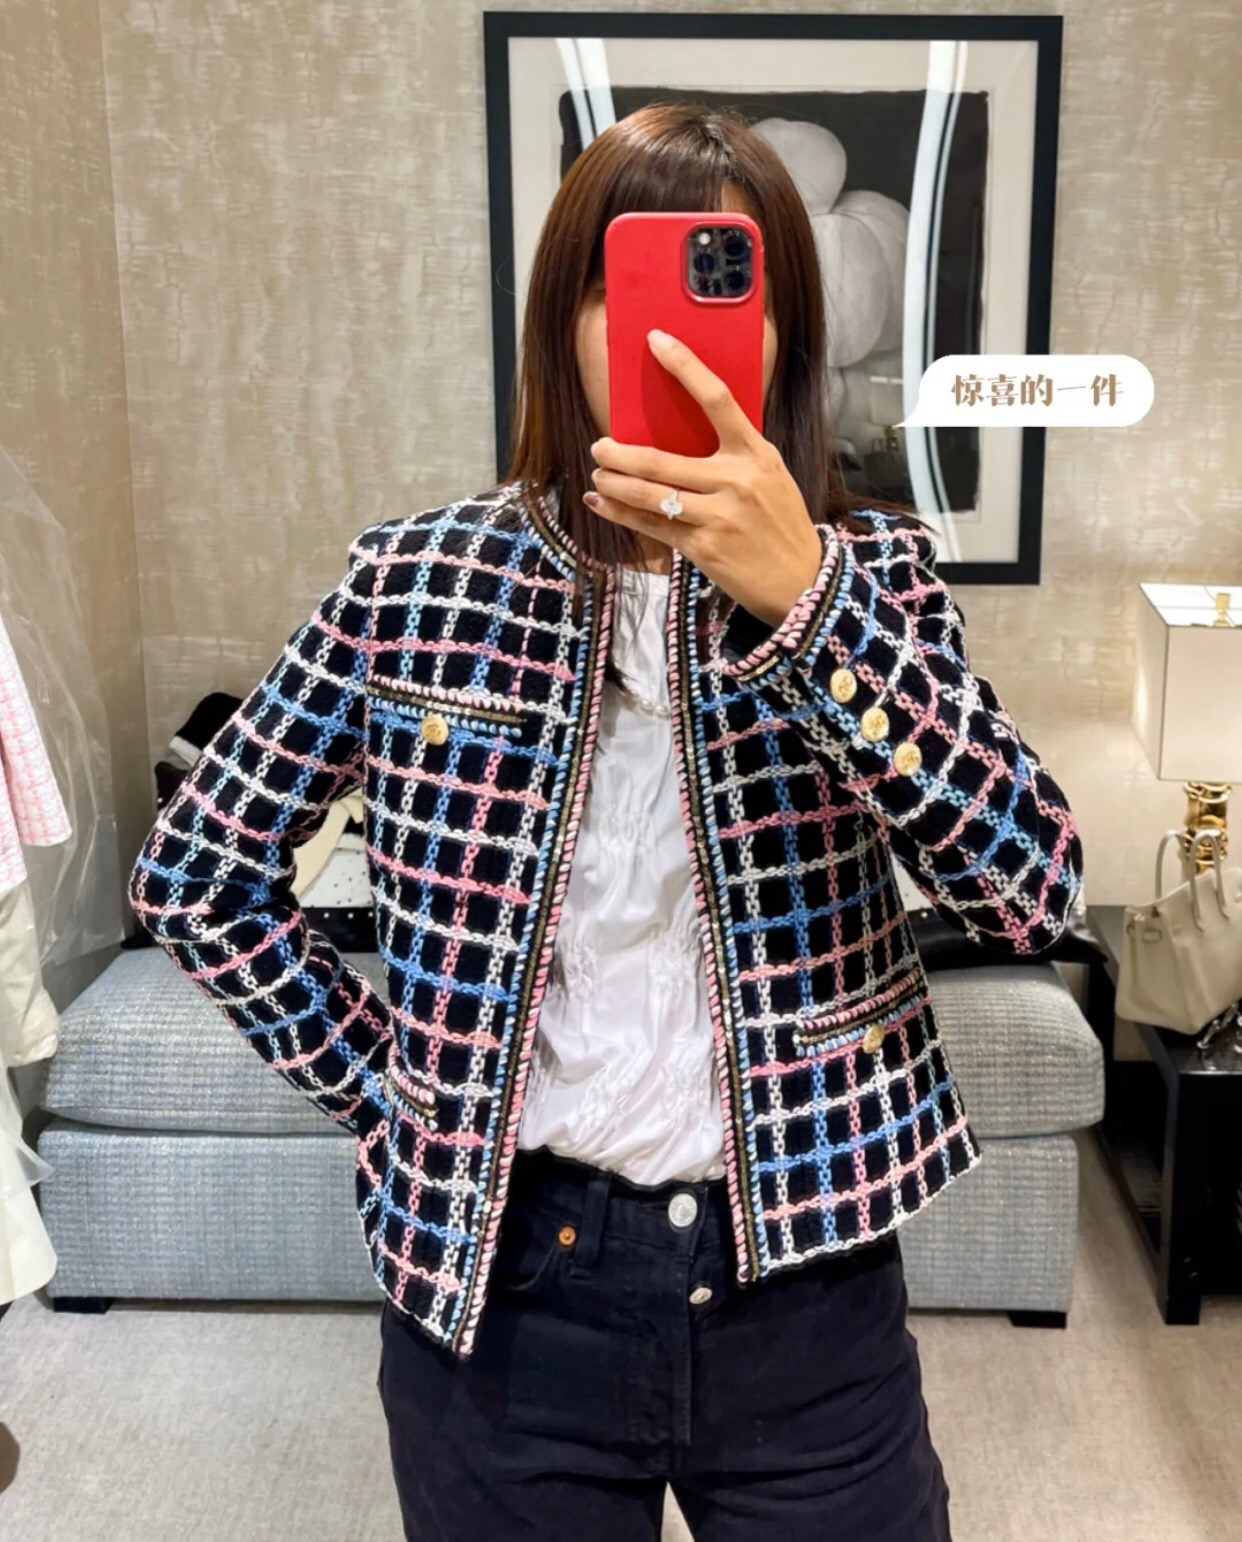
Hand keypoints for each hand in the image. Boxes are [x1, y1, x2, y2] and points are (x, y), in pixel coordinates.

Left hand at [585, 328, 824, 627]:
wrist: (801, 580)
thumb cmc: (780, 523)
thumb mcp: (770, 476)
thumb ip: (734, 453)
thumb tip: (683, 430)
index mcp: (756, 453)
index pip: (717, 399)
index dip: (685, 367)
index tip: (657, 341)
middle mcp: (737, 481)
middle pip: (662, 460)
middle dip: (620, 452)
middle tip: (599, 445)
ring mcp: (718, 517)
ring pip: (650, 495)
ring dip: (614, 483)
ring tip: (598, 473)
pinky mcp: (703, 547)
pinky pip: (652, 526)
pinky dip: (621, 514)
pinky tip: (602, 503)